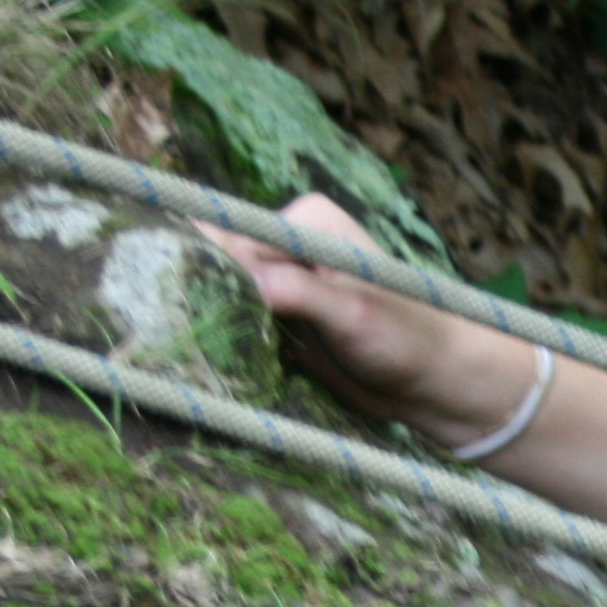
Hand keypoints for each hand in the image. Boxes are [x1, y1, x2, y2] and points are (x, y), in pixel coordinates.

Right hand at [200, 194, 536, 445]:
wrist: (437, 385)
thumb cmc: (408, 339)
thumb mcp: (349, 312)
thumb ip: (294, 290)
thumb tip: (233, 272)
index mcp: (303, 221)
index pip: (231, 236)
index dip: (198, 267)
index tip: (169, 300)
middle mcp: (286, 246)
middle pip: (218, 267)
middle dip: (199, 300)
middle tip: (171, 338)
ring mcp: (279, 285)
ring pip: (222, 299)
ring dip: (208, 327)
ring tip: (183, 354)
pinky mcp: (278, 323)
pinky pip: (236, 329)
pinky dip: (225, 345)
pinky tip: (208, 365)